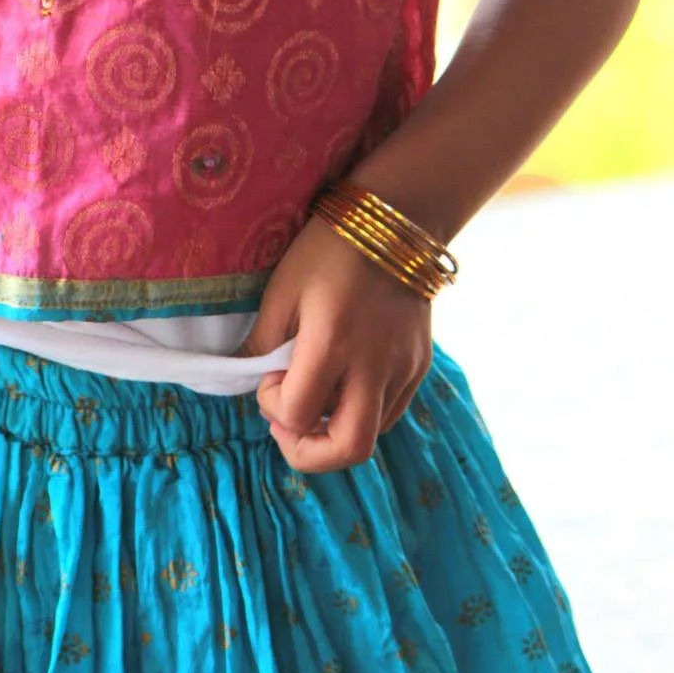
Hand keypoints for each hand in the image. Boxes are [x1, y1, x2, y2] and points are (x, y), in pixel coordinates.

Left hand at [238, 214, 432, 472]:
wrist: (394, 219)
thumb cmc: (327, 249)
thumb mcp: (282, 290)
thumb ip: (264, 342)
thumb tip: (253, 380)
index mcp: (333, 342)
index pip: (297, 412)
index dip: (272, 406)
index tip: (266, 377)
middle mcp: (375, 365)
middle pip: (350, 450)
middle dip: (309, 453)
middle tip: (287, 426)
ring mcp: (404, 368)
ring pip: (372, 435)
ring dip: (334, 430)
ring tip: (312, 396)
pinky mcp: (420, 365)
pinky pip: (389, 411)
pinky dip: (360, 412)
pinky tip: (342, 383)